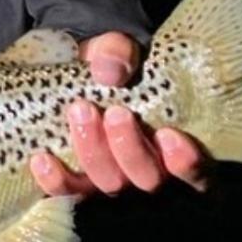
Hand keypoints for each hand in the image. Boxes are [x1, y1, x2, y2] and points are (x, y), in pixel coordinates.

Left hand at [30, 31, 207, 195]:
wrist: (74, 70)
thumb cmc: (111, 64)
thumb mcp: (116, 49)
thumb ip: (118, 51)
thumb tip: (111, 69)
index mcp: (177, 146)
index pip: (198, 175)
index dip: (187, 164)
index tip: (169, 134)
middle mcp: (150, 171)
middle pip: (148, 180)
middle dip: (130, 148)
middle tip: (115, 113)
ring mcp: (113, 180)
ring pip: (110, 185)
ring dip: (95, 152)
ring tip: (81, 112)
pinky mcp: (78, 182)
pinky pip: (68, 192)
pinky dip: (56, 179)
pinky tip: (42, 158)